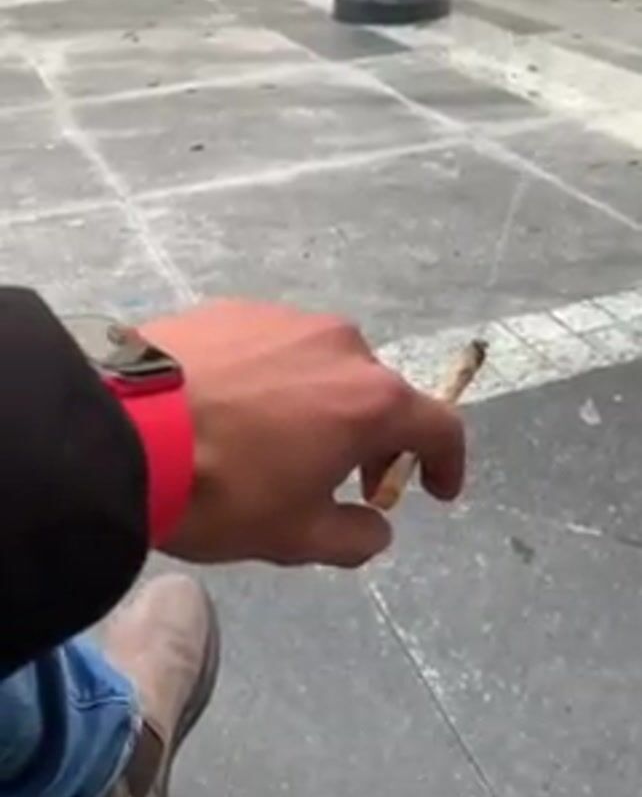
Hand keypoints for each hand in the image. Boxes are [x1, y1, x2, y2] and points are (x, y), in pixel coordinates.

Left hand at [141, 300, 463, 567]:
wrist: (121, 429)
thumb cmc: (223, 488)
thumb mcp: (297, 536)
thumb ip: (357, 536)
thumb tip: (376, 525)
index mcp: (370, 399)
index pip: (440, 426)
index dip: (448, 463)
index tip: (437, 490)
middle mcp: (340, 345)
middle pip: (379, 395)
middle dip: (376, 442)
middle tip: (348, 480)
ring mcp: (286, 318)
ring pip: (326, 368)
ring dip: (324, 406)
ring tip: (282, 444)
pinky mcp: (236, 307)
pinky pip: (276, 349)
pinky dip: (277, 381)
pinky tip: (237, 409)